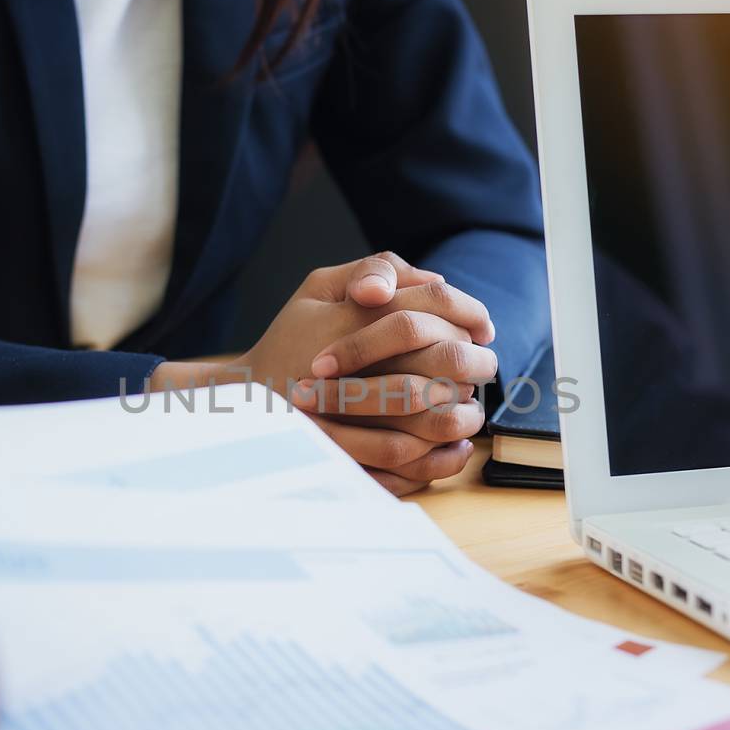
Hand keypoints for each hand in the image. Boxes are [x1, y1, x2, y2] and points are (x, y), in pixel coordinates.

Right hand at [146, 250, 495, 496]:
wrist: (244, 397)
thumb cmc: (290, 337)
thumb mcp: (318, 286)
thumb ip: (376, 269)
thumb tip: (436, 280)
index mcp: (350, 313)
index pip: (432, 304)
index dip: (469, 314)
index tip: (483, 330)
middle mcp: (353, 360)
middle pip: (443, 358)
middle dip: (476, 364)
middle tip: (486, 370)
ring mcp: (348, 412)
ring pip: (430, 415)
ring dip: (463, 413)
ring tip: (472, 413)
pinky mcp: (344, 451)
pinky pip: (404, 460)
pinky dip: (438, 457)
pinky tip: (453, 447)